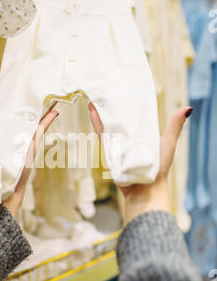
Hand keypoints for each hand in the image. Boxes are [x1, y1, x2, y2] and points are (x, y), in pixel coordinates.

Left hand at [0, 103, 58, 217]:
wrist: (4, 197)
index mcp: (17, 147)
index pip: (26, 129)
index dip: (32, 118)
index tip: (37, 107)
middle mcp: (24, 148)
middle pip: (36, 128)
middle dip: (43, 116)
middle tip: (52, 103)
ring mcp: (29, 151)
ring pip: (39, 131)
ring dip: (46, 119)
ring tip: (54, 107)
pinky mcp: (29, 155)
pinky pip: (37, 139)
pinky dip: (43, 128)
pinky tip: (48, 118)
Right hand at [89, 103, 192, 225]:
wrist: (146, 189)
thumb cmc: (160, 168)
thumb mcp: (168, 143)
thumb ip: (174, 126)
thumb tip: (187, 108)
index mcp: (142, 136)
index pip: (133, 118)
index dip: (127, 105)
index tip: (122, 92)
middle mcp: (129, 140)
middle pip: (118, 121)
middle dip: (111, 107)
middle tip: (105, 91)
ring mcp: (118, 146)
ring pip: (108, 126)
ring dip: (101, 113)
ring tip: (96, 99)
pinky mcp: (110, 152)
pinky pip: (102, 137)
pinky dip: (97, 125)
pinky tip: (93, 114)